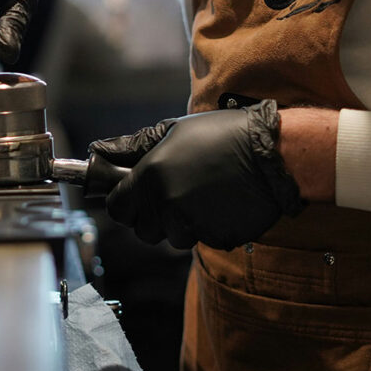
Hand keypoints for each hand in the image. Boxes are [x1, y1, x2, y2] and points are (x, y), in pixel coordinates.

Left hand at [90, 100, 304, 249]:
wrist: (273, 152)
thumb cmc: (221, 134)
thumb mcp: (172, 130)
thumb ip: (131, 146)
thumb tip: (97, 151)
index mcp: (150, 177)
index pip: (117, 208)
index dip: (124, 203)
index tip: (133, 196)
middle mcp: (167, 204)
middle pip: (142, 230)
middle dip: (151, 217)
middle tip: (172, 194)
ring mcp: (193, 224)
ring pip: (172, 238)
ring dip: (180, 224)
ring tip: (200, 195)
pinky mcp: (217, 237)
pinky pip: (201, 240)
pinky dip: (207, 228)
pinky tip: (220, 204)